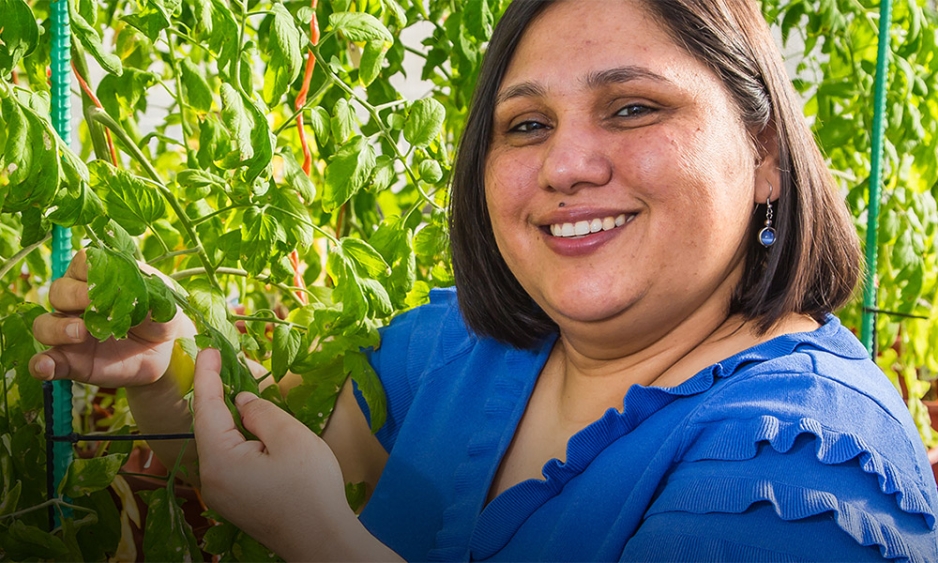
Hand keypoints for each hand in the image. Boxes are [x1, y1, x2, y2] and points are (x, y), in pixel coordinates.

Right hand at [29, 249, 194, 387]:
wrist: (163, 353)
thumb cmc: (159, 318)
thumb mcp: (163, 306)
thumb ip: (151, 300)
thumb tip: (135, 302)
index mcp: (97, 279)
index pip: (82, 263)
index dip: (90, 269)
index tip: (106, 280)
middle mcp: (76, 303)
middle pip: (59, 291)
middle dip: (74, 296)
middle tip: (97, 307)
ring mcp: (69, 332)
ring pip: (44, 324)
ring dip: (57, 328)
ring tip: (80, 333)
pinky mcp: (69, 361)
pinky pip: (44, 361)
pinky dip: (42, 364)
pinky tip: (45, 367)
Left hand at [192, 348, 375, 560]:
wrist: (323, 541)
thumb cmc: (310, 488)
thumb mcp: (290, 438)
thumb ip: (262, 413)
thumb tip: (243, 404)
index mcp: (219, 459)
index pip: (207, 407)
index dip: (208, 375)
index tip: (209, 348)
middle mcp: (211, 478)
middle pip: (210, 427)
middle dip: (217, 394)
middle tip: (225, 362)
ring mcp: (222, 494)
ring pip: (221, 444)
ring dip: (229, 418)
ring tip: (241, 391)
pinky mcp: (236, 501)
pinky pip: (230, 460)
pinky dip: (237, 438)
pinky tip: (252, 429)